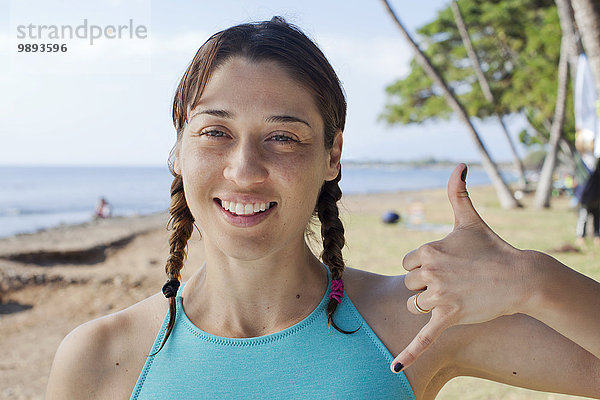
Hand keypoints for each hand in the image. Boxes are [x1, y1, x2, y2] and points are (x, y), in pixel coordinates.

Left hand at [391, 163, 526, 372]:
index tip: (445, 266)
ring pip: (415, 305)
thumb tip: (459, 165)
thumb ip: (457, 193)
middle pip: (409, 284)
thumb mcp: (469, 219)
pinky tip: (394, 368)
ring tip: (454, 297)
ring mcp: (440, 296)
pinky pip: (424, 336)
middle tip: (454, 282)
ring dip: (428, 304)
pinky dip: (409, 353)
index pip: (407, 262)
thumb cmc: (491, 247)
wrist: (520, 276)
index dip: (423, 266)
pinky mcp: (449, 317)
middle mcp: (430, 271)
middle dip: (426, 285)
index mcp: (428, 248)